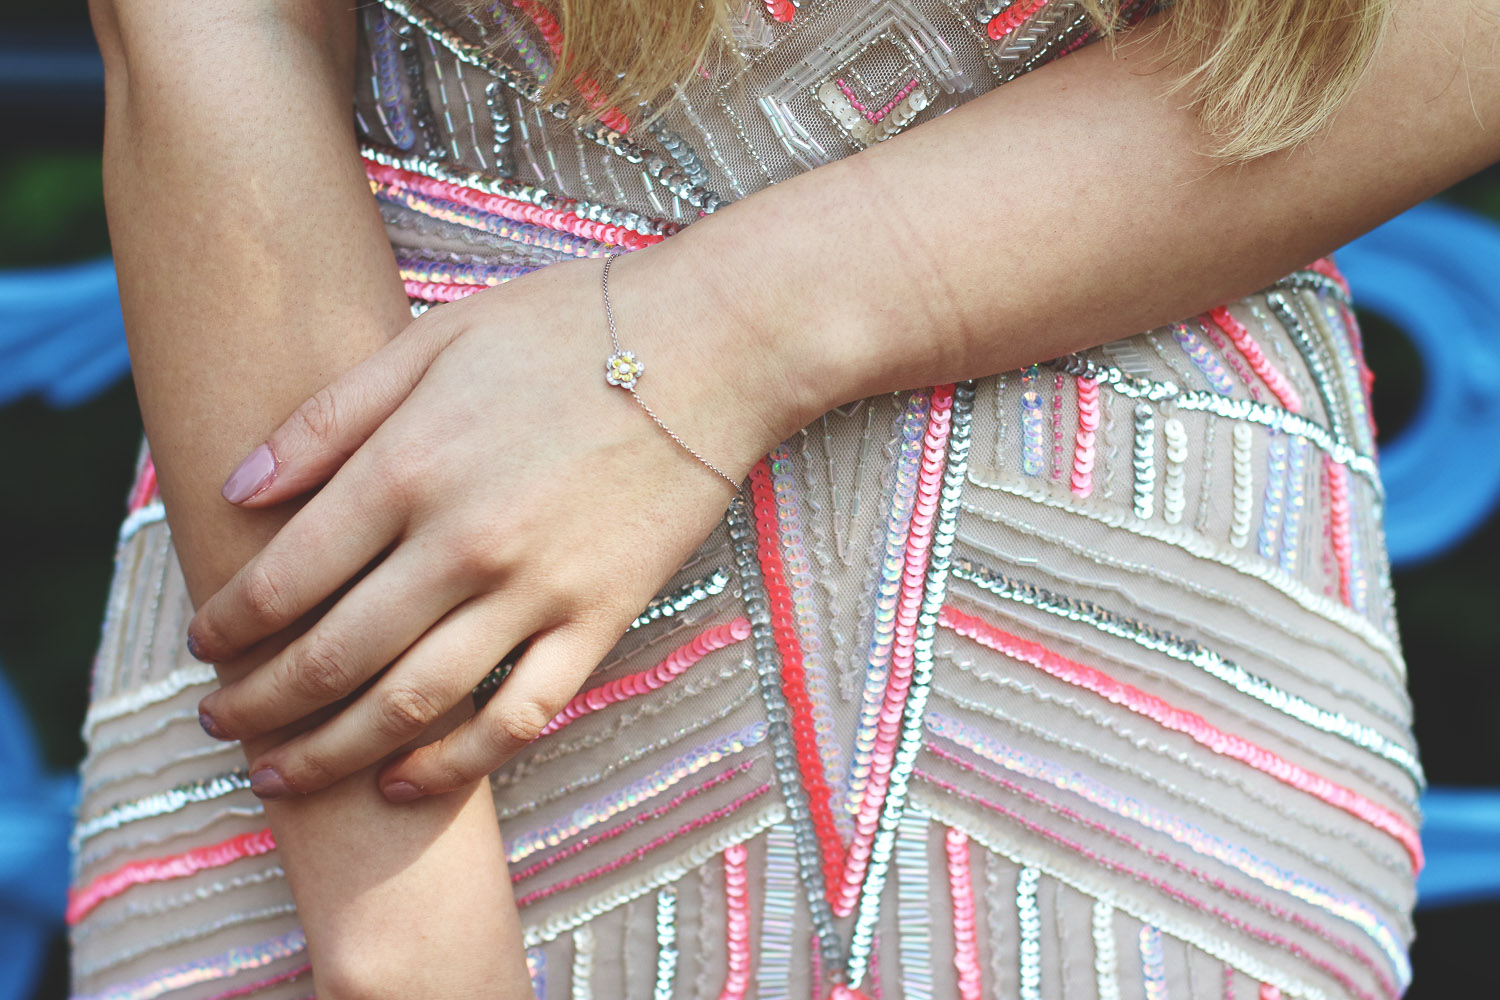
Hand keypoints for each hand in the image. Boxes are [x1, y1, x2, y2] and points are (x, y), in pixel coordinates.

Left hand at [187, 251, 798, 801]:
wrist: (711, 346)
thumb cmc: (567, 328)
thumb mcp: (433, 339)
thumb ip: (330, 417)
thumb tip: (238, 487)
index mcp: (409, 468)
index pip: (285, 577)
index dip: (228, 624)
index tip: (203, 645)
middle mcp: (461, 545)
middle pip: (332, 657)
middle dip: (259, 705)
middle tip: (222, 724)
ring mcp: (536, 592)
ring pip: (411, 704)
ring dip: (332, 752)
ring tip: (283, 775)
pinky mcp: (599, 620)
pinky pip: (518, 717)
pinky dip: (454, 764)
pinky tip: (405, 783)